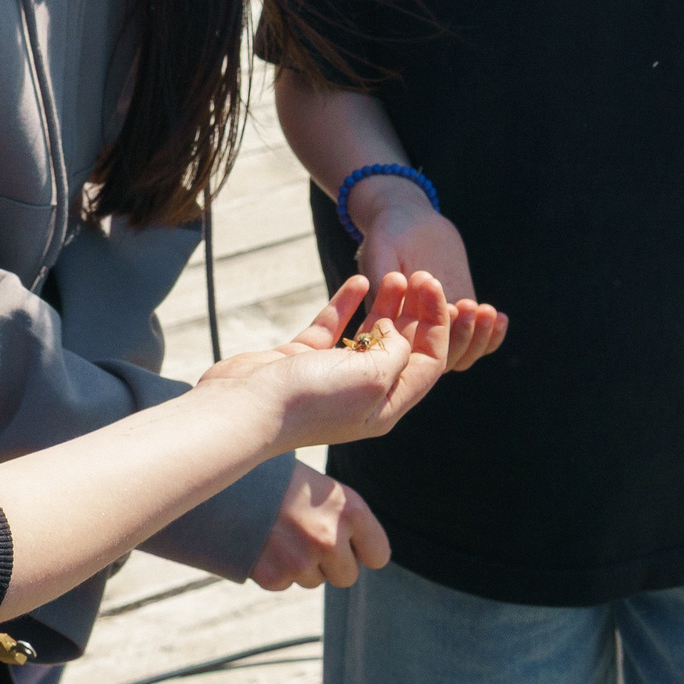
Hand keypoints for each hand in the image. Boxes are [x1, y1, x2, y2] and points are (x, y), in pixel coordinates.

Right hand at [197, 273, 450, 451]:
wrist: (246, 407)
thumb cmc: (312, 400)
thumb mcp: (373, 378)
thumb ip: (396, 353)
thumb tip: (396, 334)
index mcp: (387, 407)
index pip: (428, 364)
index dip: (436, 325)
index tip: (434, 289)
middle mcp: (363, 394)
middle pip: (401, 348)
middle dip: (414, 312)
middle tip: (418, 275)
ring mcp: (331, 376)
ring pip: (369, 335)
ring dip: (385, 305)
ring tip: (394, 276)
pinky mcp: (303, 359)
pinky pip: (334, 327)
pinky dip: (347, 304)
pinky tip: (359, 281)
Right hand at [250, 461, 387, 588]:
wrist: (221, 474)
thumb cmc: (274, 473)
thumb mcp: (318, 485)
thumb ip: (340, 515)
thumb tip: (359, 551)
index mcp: (348, 509)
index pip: (378, 555)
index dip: (363, 549)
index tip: (351, 543)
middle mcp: (329, 538)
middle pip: (347, 575)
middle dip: (331, 563)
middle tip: (306, 535)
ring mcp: (300, 560)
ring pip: (313, 580)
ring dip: (300, 564)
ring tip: (278, 531)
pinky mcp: (272, 576)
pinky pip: (283, 583)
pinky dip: (273, 568)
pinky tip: (260, 540)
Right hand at [347, 180, 508, 369]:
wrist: (409, 221)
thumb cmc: (388, 233)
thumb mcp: (380, 249)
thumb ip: (381, 273)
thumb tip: (391, 291)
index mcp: (386, 327)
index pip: (411, 348)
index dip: (433, 335)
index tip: (450, 309)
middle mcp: (412, 336)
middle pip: (441, 358)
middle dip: (459, 335)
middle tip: (466, 304)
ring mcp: (439, 330)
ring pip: (462, 355)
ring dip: (477, 337)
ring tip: (486, 311)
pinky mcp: (460, 318)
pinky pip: (478, 342)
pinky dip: (491, 336)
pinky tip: (499, 316)